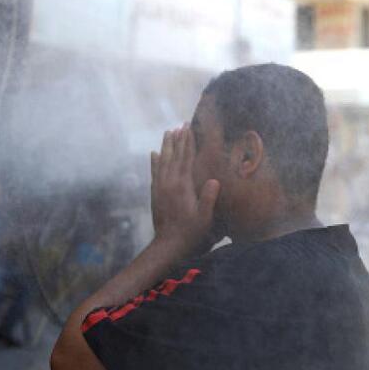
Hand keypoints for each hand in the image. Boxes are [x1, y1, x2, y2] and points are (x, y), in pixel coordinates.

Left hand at [150, 124, 219, 255]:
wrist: (168, 245)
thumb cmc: (191, 232)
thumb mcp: (205, 218)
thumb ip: (208, 199)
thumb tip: (214, 180)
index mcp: (182, 186)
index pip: (185, 159)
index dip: (188, 143)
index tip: (189, 128)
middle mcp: (169, 183)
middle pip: (173, 156)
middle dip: (177, 139)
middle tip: (180, 124)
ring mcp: (160, 188)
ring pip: (162, 161)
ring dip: (166, 146)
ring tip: (168, 132)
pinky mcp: (155, 194)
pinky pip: (154, 172)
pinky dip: (154, 161)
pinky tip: (154, 153)